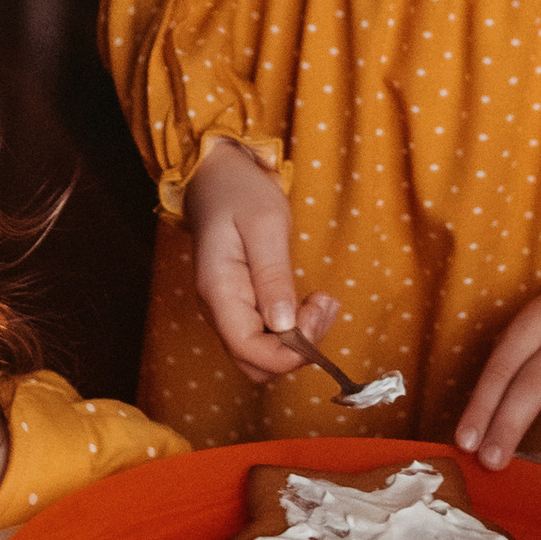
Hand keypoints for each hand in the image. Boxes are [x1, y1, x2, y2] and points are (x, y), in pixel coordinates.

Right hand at [186, 138, 338, 381]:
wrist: (218, 175)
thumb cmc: (240, 192)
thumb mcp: (265, 225)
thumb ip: (273, 276)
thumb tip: (283, 325)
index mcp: (219, 292)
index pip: (249, 352)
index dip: (289, 351)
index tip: (316, 311)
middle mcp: (219, 311)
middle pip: (256, 364)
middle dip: (297, 349)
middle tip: (322, 304)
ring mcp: (229, 310)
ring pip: (263, 355)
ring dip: (300, 339)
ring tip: (321, 299)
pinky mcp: (242, 306)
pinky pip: (267, 336)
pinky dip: (295, 328)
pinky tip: (311, 301)